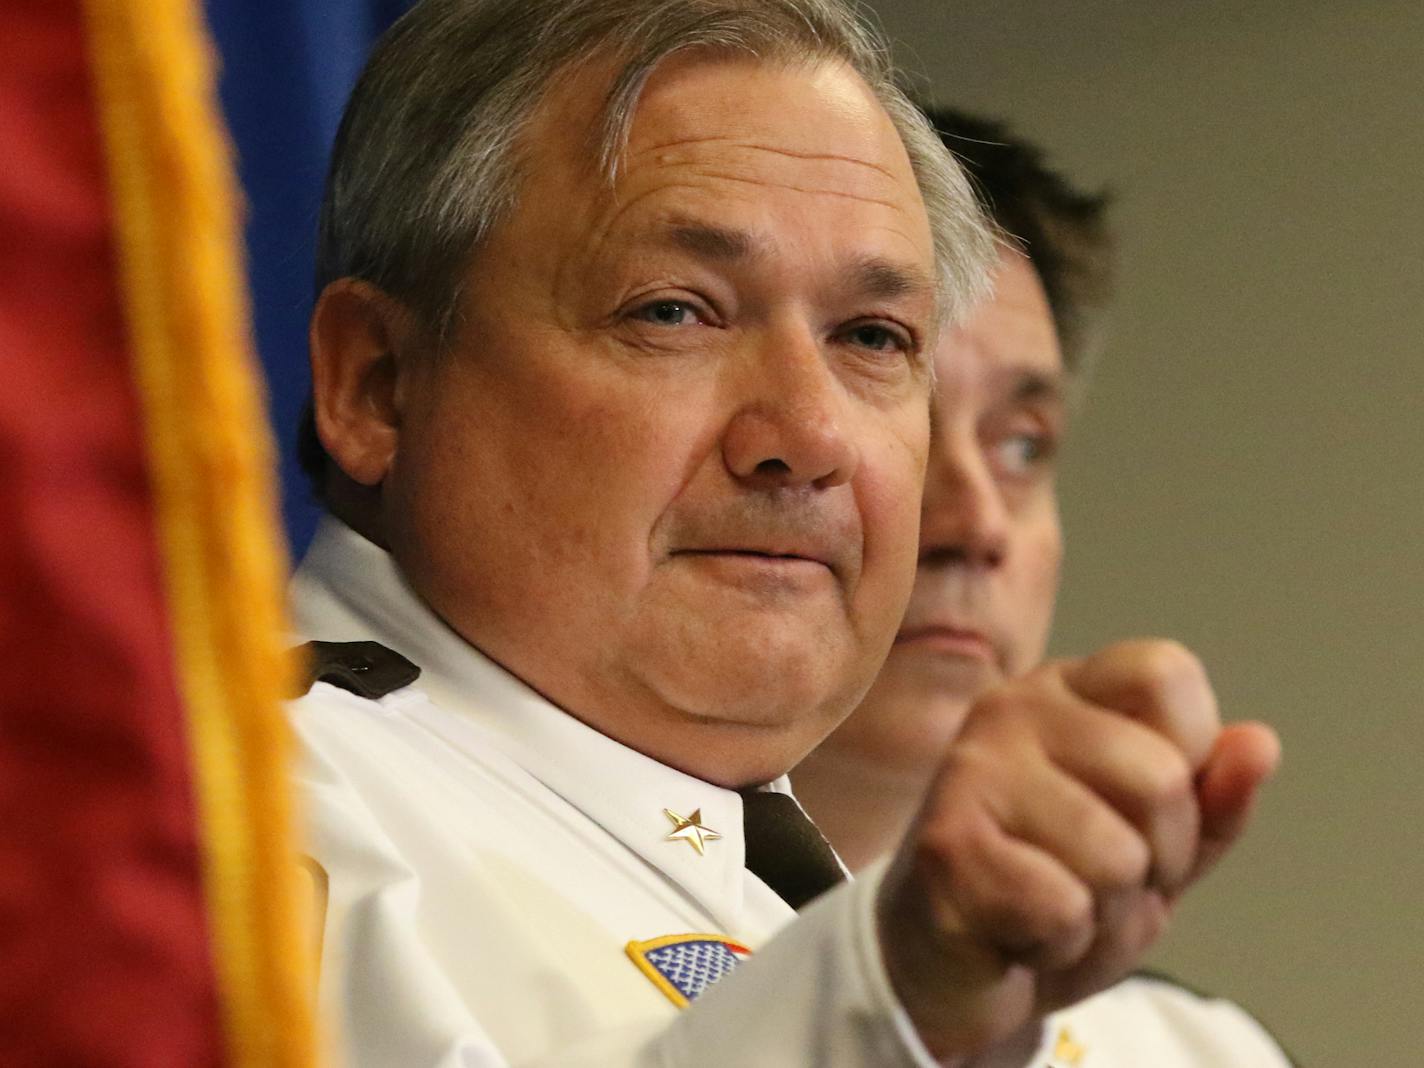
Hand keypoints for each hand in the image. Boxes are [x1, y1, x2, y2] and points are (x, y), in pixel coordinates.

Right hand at [874, 639, 1279, 1062]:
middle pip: (1161, 778)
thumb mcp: (1153, 844)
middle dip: (1157, 860)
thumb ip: (1211, 798)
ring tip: (1053, 905)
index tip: (1142, 809)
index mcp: (1062, 689)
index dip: (1189, 757)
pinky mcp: (947, 846)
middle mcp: (1009, 709)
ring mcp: (971, 771)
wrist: (946, 966)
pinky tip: (1019, 931)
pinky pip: (1065, 908)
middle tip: (1095, 877)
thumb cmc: (1050, 888)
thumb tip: (1259, 743)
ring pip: (1118, 856)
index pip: (1166, 673)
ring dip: (1105, 913)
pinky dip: (1059, 945)